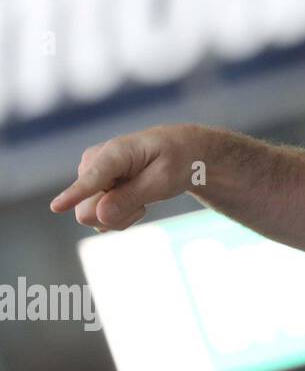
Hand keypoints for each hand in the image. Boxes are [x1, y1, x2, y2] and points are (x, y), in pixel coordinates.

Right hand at [49, 124, 203, 230]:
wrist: (182, 153)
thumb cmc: (177, 160)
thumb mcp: (165, 178)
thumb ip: (132, 196)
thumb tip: (99, 215)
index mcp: (114, 152)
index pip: (91, 178)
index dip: (75, 195)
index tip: (56, 207)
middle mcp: (93, 164)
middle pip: (87, 210)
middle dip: (117, 215)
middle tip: (144, 203)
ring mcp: (91, 178)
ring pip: (92, 217)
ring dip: (121, 216)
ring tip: (142, 198)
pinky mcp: (93, 190)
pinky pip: (98, 218)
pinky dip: (120, 216)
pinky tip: (134, 201)